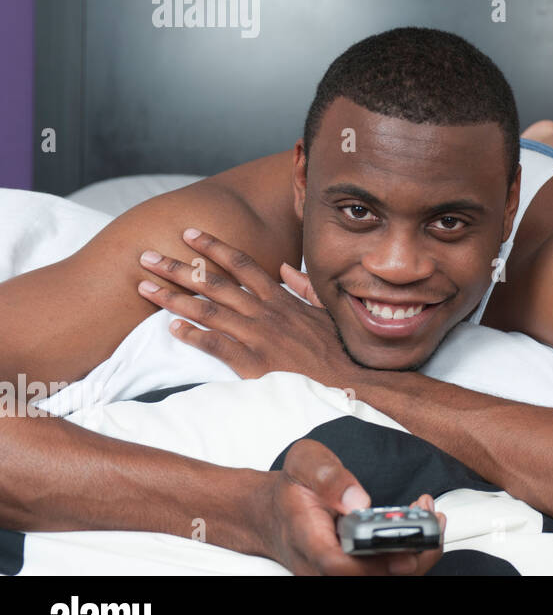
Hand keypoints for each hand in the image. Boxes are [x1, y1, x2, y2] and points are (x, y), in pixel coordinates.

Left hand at [136, 228, 352, 386]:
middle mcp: (264, 313)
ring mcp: (257, 337)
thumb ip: (303, 287)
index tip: (189, 234)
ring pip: (208, 312)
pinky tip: (172, 328)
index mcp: (280, 299)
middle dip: (178, 268)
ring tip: (144, 288)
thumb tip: (284, 268)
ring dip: (173, 298)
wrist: (346, 380)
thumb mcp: (324, 310)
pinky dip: (194, 336)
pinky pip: (217, 346)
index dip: (213, 247)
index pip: (241, 264)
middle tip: (147, 257)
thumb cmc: (336, 347)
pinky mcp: (253, 364)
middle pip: (214, 283)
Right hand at [260, 439, 444, 575]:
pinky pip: (387, 571)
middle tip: (430, 515)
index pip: (337, 565)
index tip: (404, 551)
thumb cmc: (293, 489)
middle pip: (370, 578)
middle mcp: (322, 567)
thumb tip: (356, 499)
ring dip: (416, 550)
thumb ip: (328, 476)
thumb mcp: (304, 462)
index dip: (373, 563)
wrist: (276, 513)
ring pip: (386, 577)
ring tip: (427, 511)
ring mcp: (338, 572)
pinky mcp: (355, 571)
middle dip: (410, 553)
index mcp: (307, 539)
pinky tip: (419, 521)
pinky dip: (411, 550)